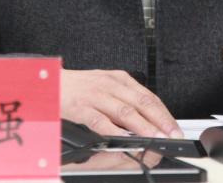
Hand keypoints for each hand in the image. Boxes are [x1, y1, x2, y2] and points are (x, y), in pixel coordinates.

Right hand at [61, 69, 182, 137]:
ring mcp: (96, 95)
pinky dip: (114, 133)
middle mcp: (110, 84)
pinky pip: (101, 121)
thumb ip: (125, 100)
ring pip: (125, 112)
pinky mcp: (81, 107)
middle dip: (160, 122)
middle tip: (171, 136)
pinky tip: (124, 142)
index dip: (164, 114)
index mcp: (119, 79)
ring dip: (143, 128)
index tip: (175, 128)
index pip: (148, 97)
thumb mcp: (106, 86)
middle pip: (142, 104)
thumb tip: (147, 120)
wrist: (48, 82)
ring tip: (155, 140)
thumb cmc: (78, 88)